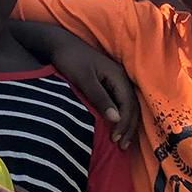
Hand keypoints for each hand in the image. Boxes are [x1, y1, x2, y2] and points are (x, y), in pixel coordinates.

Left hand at [42, 32, 137, 147]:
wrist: (60, 44)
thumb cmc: (70, 60)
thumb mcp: (84, 80)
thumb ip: (100, 98)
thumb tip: (116, 119)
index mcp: (117, 76)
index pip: (128, 105)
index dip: (125, 124)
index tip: (115, 140)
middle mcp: (120, 78)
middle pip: (132, 106)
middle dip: (128, 127)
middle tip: (121, 147)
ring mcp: (115, 80)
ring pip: (128, 105)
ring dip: (126, 124)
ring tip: (121, 142)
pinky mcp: (108, 82)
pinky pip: (120, 102)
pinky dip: (120, 116)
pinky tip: (115, 127)